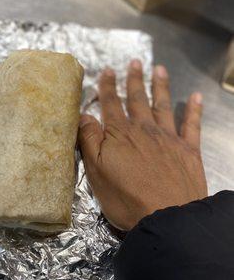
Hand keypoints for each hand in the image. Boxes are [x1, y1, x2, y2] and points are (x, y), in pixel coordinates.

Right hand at [78, 60, 207, 230]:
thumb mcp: (96, 171)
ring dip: (160, 86)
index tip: (107, 70)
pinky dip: (194, 110)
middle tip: (135, 62)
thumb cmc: (126, 198)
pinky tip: (196, 97)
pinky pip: (192, 124)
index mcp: (120, 135)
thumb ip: (89, 140)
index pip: (111, 104)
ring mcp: (168, 138)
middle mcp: (144, 130)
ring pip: (163, 105)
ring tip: (159, 69)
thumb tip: (83, 115)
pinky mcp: (188, 150)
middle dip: (135, 80)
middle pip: (138, 99)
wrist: (166, 217)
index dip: (108, 87)